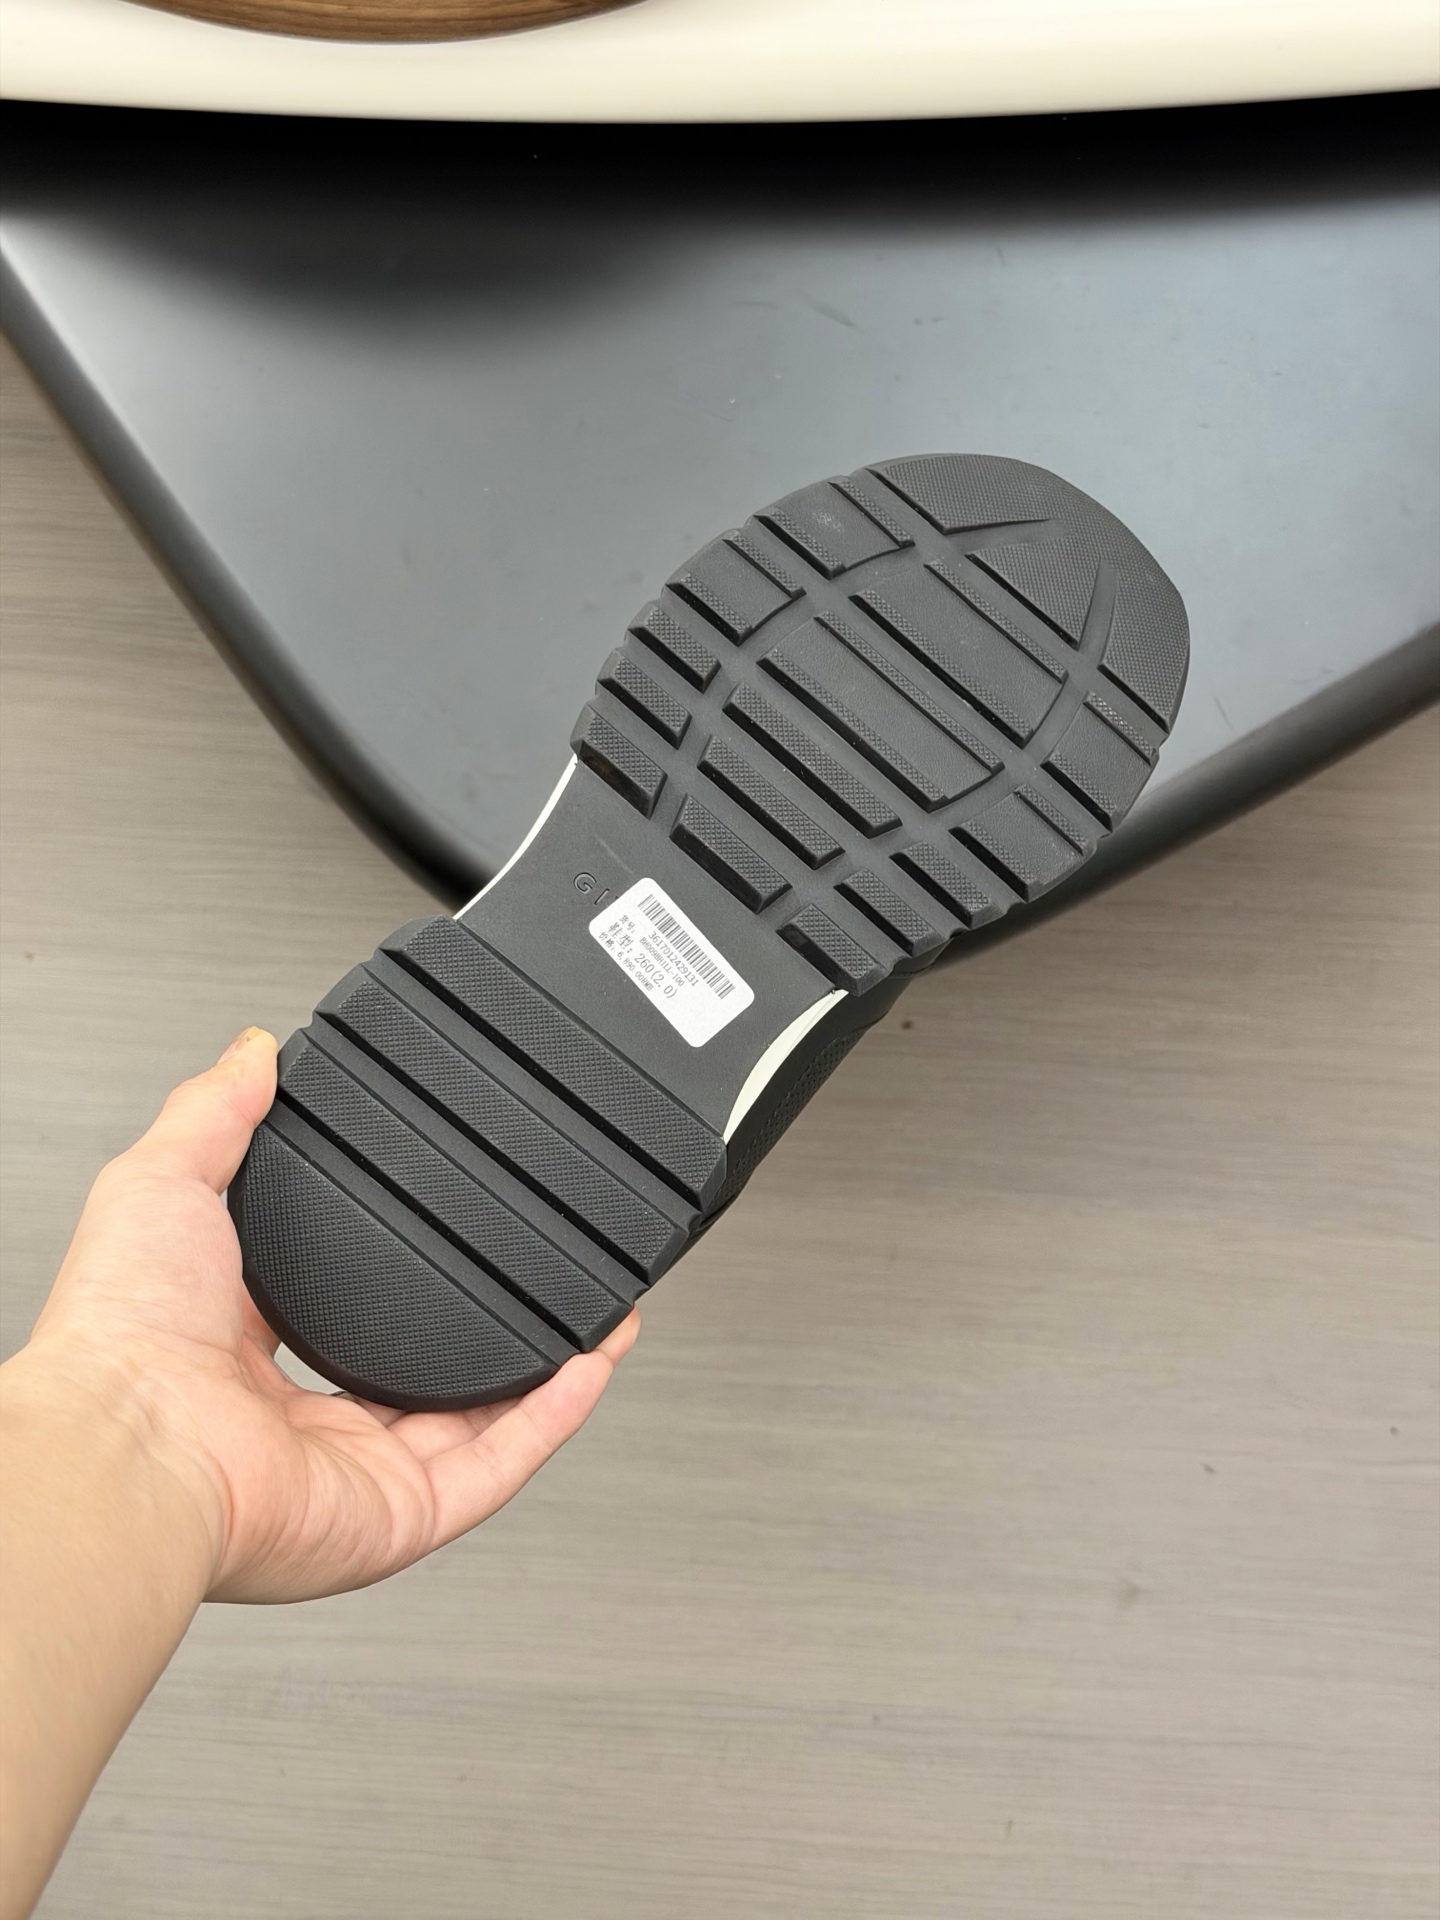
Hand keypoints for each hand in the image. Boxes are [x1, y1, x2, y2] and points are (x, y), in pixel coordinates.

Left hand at [22, 1028, 638, 1604]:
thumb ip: (214, 1114)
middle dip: (499, 1332)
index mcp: (243, 1357)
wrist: (128, 1439)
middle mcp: (302, 1428)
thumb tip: (251, 1052)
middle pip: (428, 1378)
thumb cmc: (119, 1335)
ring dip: (548, 1370)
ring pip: (479, 1424)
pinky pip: (496, 1468)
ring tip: (602, 1315)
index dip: (410, 1271)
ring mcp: (355, 1474)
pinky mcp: (398, 1516)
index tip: (457, 1228)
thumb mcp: (163, 1182)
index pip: (346, 1311)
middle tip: (548, 1280)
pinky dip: (551, 1419)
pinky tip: (589, 1363)